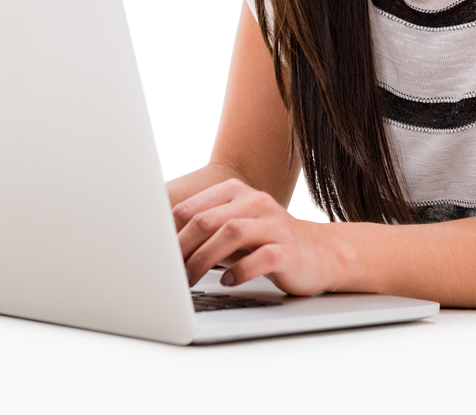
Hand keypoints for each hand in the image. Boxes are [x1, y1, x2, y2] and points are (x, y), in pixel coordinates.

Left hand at [173, 178, 342, 294]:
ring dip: (204, 259)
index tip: (155, 257)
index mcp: (236, 193)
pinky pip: (261, 257)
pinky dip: (240, 270)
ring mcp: (274, 225)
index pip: (192, 208)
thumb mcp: (233, 230)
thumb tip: (160, 246)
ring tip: (190, 279)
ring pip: (232, 234)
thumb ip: (205, 231)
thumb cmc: (267, 242)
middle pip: (208, 220)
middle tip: (167, 272)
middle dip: (181, 248)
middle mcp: (255, 203)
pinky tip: (228, 281)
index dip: (169, 234)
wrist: (320, 253)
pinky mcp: (289, 249)